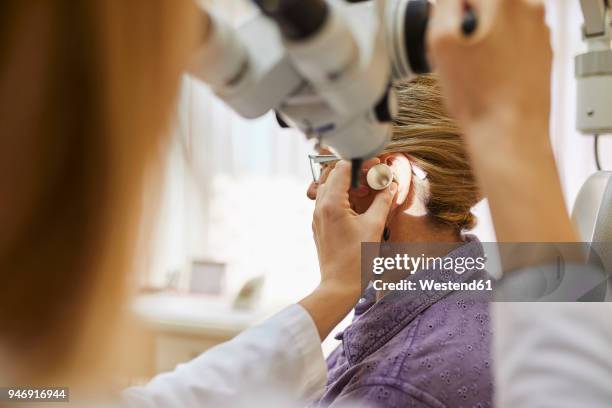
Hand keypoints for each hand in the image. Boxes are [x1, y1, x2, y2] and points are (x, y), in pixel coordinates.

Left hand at [300, 160, 396, 339]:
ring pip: (329, 188)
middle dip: (354, 172)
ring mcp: (317, 217)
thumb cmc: (357, 259)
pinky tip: (358, 206)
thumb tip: (390, 186)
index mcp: (332, 204)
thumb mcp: (374, 226)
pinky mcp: (319, 226)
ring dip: (348, 185)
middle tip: (374, 177)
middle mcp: (320, 207)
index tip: (376, 166)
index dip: (361, 163)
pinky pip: (328, 202)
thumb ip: (383, 201)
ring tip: (367, 192)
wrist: (339, 286)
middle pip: (333, 175)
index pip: (342, 168)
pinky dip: (342, 197)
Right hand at [427, 0, 575, 242]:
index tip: (445, 27)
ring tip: (472, 68)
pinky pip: (513, 41)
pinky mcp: (543, 53)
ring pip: (500, 21)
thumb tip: (448, 1)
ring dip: (483, 36)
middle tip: (456, 49)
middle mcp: (528, 8)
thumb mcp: (441, 41)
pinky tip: (487, 77)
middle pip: (487, 3)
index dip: (450, 14)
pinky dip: (498, 53)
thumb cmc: (479, 97)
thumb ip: (443, 7)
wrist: (508, 134)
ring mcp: (539, 31)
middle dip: (468, 20)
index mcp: (502, 0)